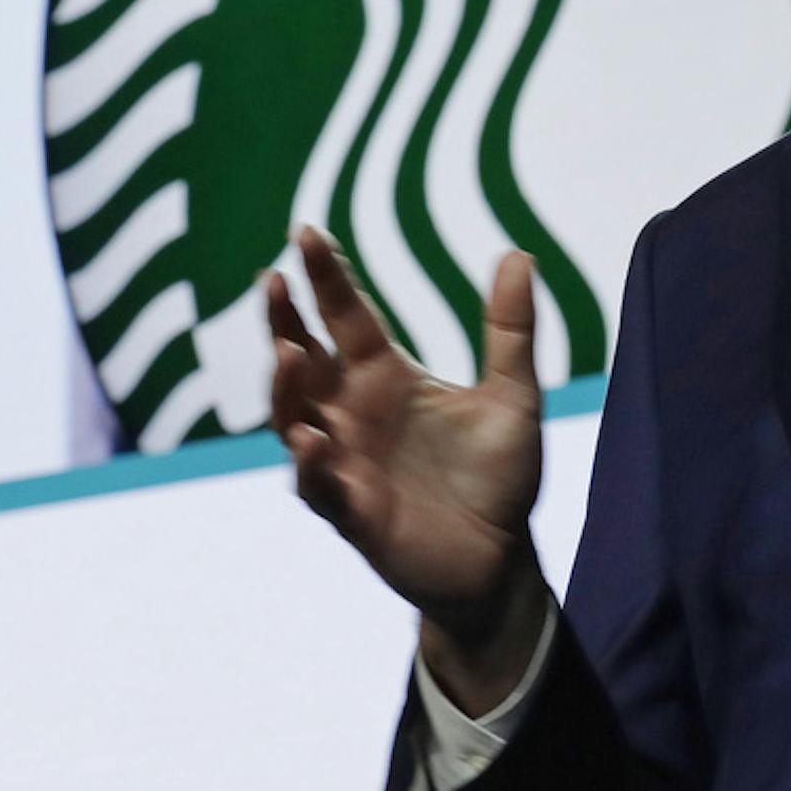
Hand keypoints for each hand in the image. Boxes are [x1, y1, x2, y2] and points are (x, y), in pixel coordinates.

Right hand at [265, 226, 549, 708]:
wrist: (502, 559)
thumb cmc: (499, 477)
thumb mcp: (514, 396)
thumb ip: (510, 329)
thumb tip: (518, 252)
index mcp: (386, 378)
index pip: (346, 316)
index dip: (325, 277)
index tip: (306, 231)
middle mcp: (353, 414)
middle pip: (302, 360)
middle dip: (283, 323)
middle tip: (273, 280)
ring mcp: (345, 462)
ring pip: (294, 419)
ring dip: (285, 389)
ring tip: (290, 353)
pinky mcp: (351, 512)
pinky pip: (318, 485)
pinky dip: (311, 464)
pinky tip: (313, 441)